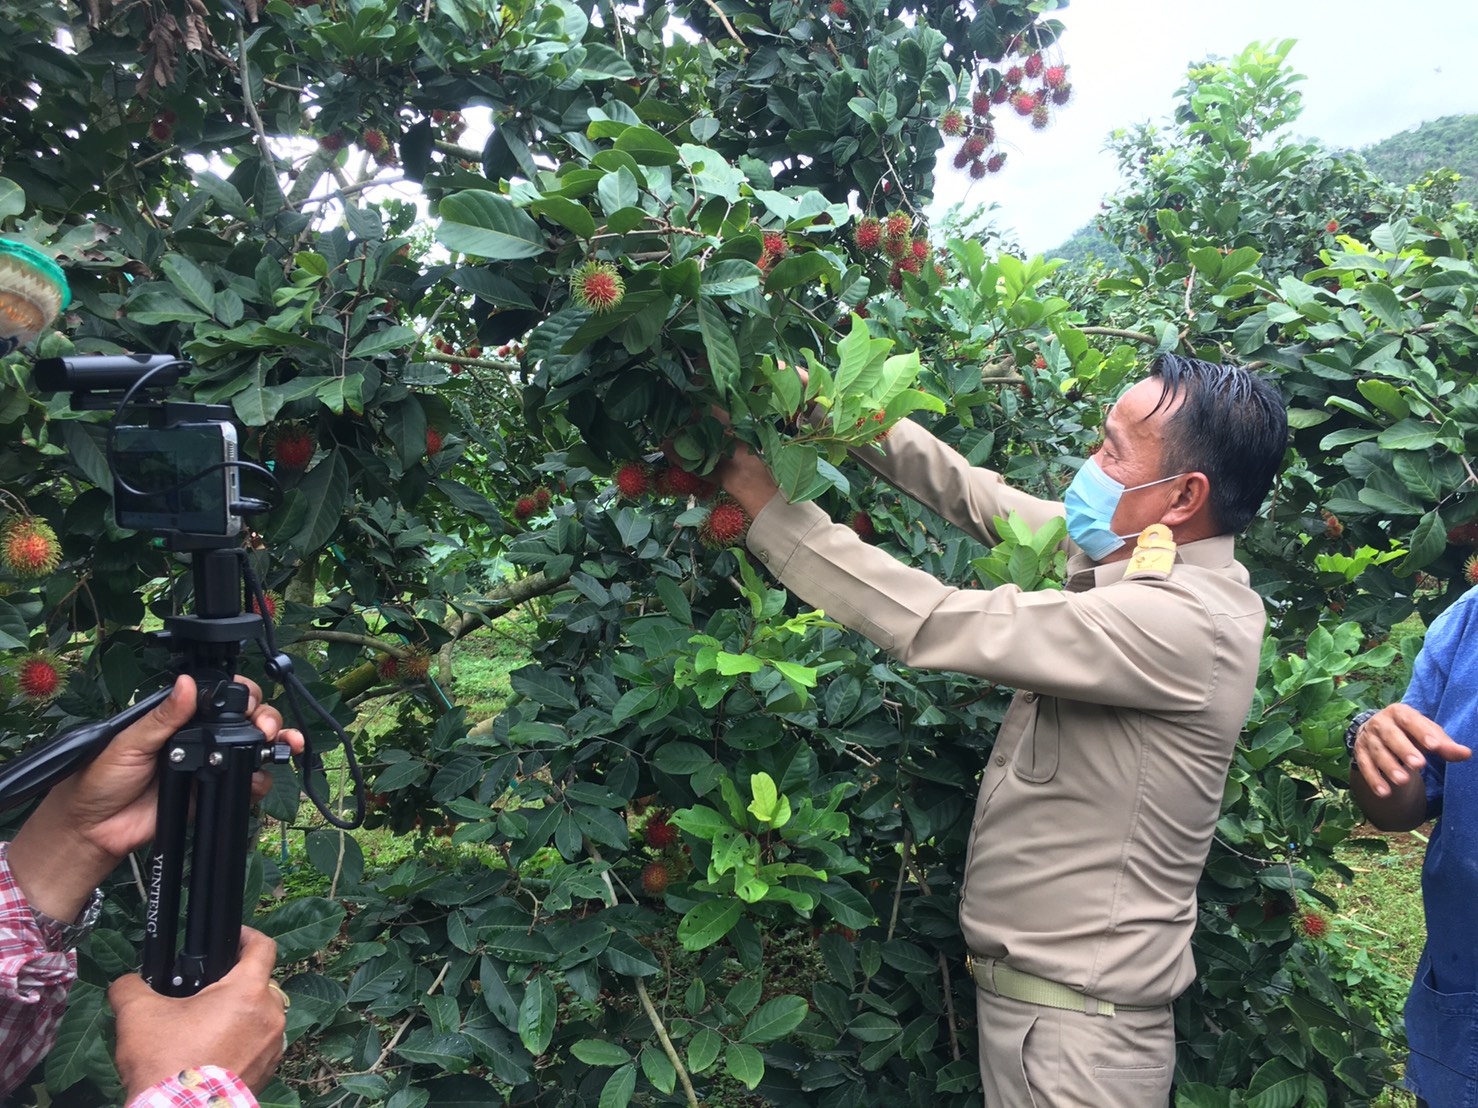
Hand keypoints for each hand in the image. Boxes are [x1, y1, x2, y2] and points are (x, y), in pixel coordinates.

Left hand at [8, 675, 302, 921]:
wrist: (94, 828)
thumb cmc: (101, 778)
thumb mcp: (131, 741)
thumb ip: (164, 716)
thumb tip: (188, 683)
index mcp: (179, 719)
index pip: (220, 699)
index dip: (243, 697)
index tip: (251, 704)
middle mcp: (199, 739)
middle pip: (245, 722)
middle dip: (267, 720)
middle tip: (266, 730)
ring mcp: (209, 766)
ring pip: (252, 751)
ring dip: (274, 746)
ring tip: (282, 747)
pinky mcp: (211, 794)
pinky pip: (243, 785)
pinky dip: (259, 782)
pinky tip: (259, 780)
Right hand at [110, 927, 286, 1096]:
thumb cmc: (165, 1064)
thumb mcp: (137, 1014)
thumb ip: (131, 985)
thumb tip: (127, 981)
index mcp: (247, 992)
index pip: (262, 947)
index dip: (247, 936)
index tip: (233, 938)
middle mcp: (269, 1015)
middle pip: (260, 984)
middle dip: (234, 985)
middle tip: (206, 993)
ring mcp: (272, 1045)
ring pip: (260, 1016)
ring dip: (239, 1016)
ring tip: (206, 1026)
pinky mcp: (267, 1071)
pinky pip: (259, 1045)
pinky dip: (241, 1043)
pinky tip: (213, 1051)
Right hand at [1352, 702, 1470, 798]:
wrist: (1376, 730)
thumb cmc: (1409, 732)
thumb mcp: (1426, 733)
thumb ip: (1444, 744)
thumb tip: (1466, 754)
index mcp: (1399, 713)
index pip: (1410, 720)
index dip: (1422, 732)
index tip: (1434, 746)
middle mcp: (1380, 723)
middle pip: (1390, 736)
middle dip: (1404, 750)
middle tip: (1419, 764)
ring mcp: (1368, 738)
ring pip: (1377, 752)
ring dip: (1389, 767)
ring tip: (1403, 781)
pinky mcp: (1359, 753)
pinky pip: (1365, 767)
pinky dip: (1373, 780)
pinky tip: (1384, 793)